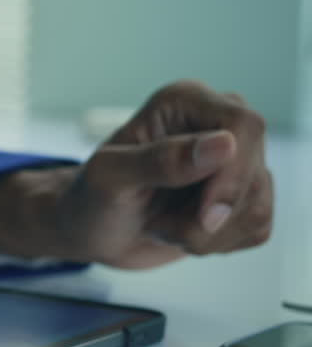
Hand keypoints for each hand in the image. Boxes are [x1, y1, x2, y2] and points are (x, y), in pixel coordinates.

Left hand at [56, 81, 272, 267]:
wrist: (90, 230)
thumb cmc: (90, 196)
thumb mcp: (109, 177)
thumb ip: (160, 160)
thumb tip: (224, 144)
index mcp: (185, 102)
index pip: (244, 126)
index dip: (233, 174)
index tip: (205, 215)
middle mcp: (216, 125)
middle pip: (254, 172)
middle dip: (208, 216)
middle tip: (161, 226)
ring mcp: (233, 162)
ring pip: (255, 206)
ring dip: (206, 235)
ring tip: (161, 226)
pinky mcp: (240, 197)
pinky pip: (256, 227)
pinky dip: (217, 244)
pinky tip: (181, 233)